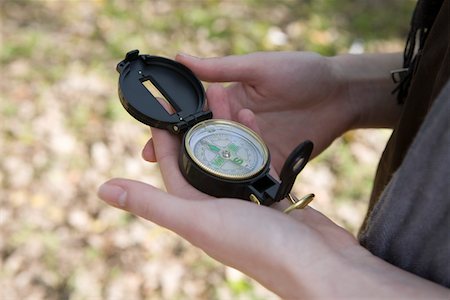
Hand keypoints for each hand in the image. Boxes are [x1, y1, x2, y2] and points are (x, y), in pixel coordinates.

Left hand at [98, 127, 447, 298]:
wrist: (317, 263)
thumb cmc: (257, 245)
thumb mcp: (197, 219)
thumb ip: (153, 203)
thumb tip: (103, 190)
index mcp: (196, 213)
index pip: (173, 170)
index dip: (165, 141)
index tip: (162, 113)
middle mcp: (219, 207)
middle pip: (204, 159)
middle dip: (201, 128)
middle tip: (200, 98)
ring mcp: (248, 202)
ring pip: (233, 158)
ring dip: (229, 129)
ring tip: (228, 100)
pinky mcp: (273, 197)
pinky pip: (259, 162)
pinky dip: (255, 142)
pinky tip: (254, 122)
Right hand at [143, 52, 401, 171]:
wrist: (342, 95)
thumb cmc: (301, 72)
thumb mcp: (258, 67)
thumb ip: (220, 69)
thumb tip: (181, 56)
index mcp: (230, 101)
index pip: (195, 115)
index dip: (173, 125)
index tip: (153, 135)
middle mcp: (237, 126)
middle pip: (202, 142)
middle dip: (179, 152)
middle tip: (156, 160)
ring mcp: (253, 146)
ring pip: (221, 161)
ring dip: (200, 169)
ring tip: (178, 178)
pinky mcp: (270, 161)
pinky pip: (248, 172)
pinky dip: (232, 180)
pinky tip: (215, 189)